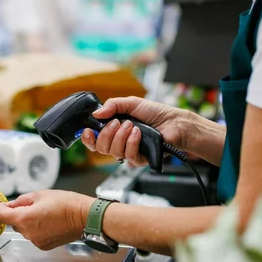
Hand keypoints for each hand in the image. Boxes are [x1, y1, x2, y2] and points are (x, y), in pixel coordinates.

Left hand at [0, 191, 91, 250]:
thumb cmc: (65, 203)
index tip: (6, 205)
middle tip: (33, 206)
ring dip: (28, 222)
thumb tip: (11, 205)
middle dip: (19, 214)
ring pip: (24, 230)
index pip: (1, 216)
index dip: (2, 208)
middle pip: (14, 223)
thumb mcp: (40, 194)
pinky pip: (34, 236)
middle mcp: (28, 233)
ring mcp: (36, 241)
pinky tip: (49, 223)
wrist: (83, 217)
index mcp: (24, 218)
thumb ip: (21, 201)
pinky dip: (37, 230)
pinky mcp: (44, 246)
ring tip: (44, 214)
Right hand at [81, 97, 199, 166]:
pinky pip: (128, 156)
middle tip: (117, 123)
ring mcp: (129, 152)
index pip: (94, 140)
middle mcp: (119, 143)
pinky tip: (138, 133)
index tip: (87, 131)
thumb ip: (112, 106)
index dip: (87, 139)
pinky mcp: (140, 159)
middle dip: (106, 134)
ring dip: (121, 137)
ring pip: (113, 152)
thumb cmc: (155, 113)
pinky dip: (132, 142)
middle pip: (100, 148)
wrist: (174, 122)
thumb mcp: (131, 103)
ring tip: (132, 126)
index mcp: (114, 130)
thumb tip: (96, 114)